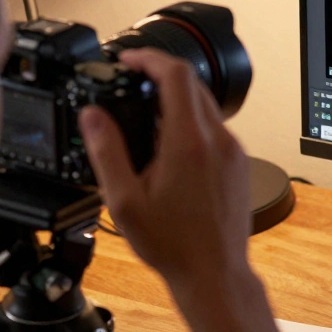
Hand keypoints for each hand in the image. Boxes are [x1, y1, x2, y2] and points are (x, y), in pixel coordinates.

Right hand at [79, 48, 252, 295]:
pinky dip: (191, 123)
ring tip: (144, 118)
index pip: (176, 75)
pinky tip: (168, 147)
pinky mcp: (239, 163)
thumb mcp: (124, 201)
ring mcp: (234, 151)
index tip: (129, 60)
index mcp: (189, 143)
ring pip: (205, 106)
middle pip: (192, 84)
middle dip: (160, 77)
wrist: (215, 272)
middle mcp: (218, 141)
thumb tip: (92, 116)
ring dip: (176, 101)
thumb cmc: (173, 245)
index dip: (149, 58)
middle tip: (131, 84)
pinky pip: (215, 128)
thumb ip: (106, 151)